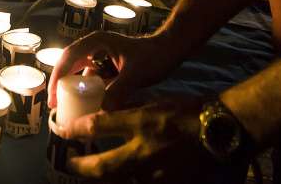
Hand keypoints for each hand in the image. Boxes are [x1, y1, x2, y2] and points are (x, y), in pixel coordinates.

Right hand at [49, 32, 179, 110]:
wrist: (169, 50)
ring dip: (71, 88)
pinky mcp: (106, 64)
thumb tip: (100, 113)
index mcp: (95, 42)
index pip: (68, 58)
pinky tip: (86, 105)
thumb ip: (118, 92)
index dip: (57, 78)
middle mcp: (93, 46)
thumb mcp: (135, 75)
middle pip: (68, 64)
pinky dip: (85, 90)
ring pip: (78, 72)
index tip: (53, 98)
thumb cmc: (153, 57)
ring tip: (66, 107)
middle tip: (54, 106)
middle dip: (59, 84)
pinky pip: (90, 77)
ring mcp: (99, 55)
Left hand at [57, 98, 245, 181]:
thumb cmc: (187, 113)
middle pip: (101, 168)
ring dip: (103, 175)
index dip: (74, 129)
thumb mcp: (152, 105)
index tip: (60, 129)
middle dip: (80, 167)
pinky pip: (138, 183)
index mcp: (141, 127)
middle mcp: (144, 155)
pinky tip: (123, 173)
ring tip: (92, 169)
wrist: (220, 132)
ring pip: (118, 180)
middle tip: (69, 163)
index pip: (98, 127)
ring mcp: (155, 176)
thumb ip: (125, 112)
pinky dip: (127, 178)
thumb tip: (99, 113)